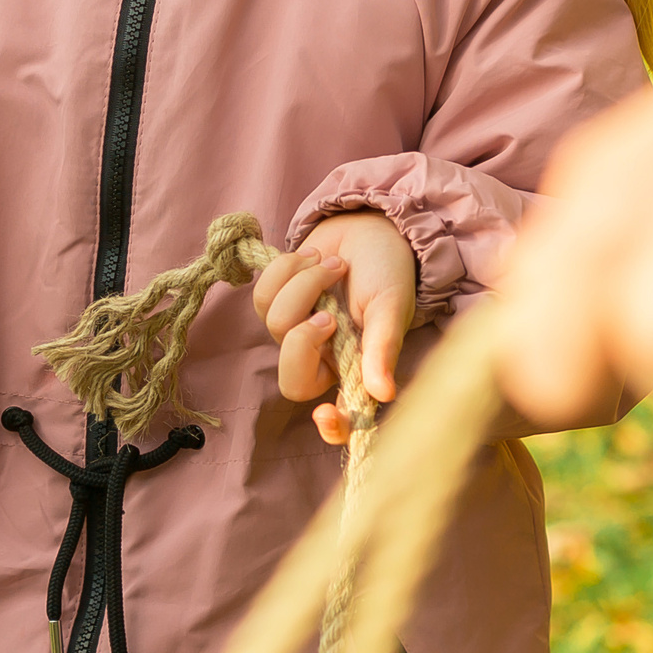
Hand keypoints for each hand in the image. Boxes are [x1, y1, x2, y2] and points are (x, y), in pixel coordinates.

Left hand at [254, 211, 417, 445]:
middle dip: (302, 343)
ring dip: (304, 286)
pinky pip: (261, 295)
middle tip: (328, 315)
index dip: (333, 427)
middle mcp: (324, 356)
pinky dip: (287, 269)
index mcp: (357, 368)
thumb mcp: (391, 306)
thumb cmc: (389, 270)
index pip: (341, 417)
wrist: (371, 225)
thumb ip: (383, 346)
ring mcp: (297, 330)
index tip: (325, 416)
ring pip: (275, 325)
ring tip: (334, 264)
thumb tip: (384, 394)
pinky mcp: (276, 301)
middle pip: (291, 380)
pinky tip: (314, 256)